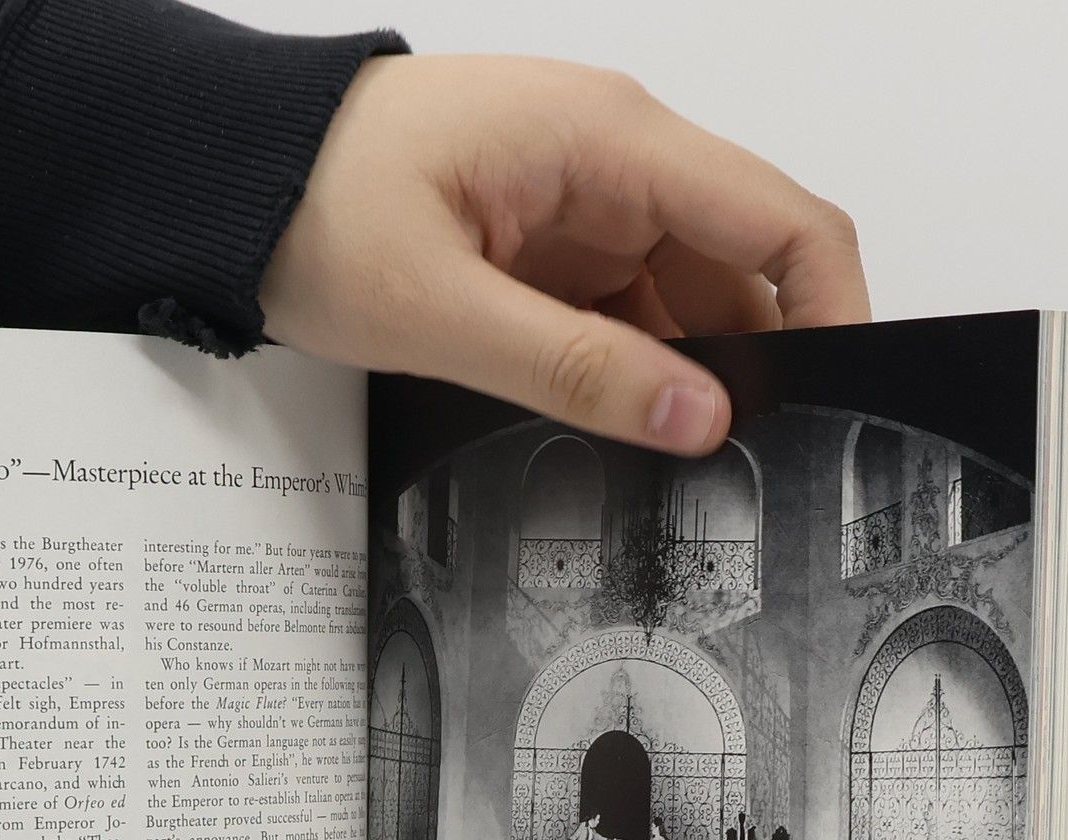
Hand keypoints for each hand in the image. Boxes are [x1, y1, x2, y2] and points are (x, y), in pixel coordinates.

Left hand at [262, 55, 867, 452]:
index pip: (778, 218)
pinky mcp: (548, 244)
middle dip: (753, 368)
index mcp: (608, 141)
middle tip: (740, 470)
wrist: (227, 179)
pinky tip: (612, 429)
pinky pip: (622, 313)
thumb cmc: (311, 205)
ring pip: (682, 302)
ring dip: (682, 379)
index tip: (841, 404)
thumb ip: (573, 370)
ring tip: (665, 463)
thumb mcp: (439, 308)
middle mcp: (614, 160)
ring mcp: (582, 203)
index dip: (832, 311)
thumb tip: (698, 417)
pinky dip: (627, 372)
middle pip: (740, 269)